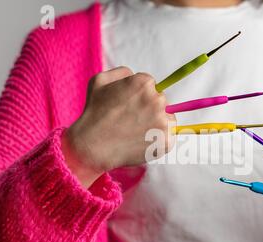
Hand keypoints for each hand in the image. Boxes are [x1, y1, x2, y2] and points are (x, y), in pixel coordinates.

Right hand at [62, 67, 175, 187]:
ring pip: (167, 119)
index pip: (152, 85)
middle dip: (149, 108)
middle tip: (131, 120)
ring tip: (135, 132)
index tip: (129, 106)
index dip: (140, 96)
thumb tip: (135, 75)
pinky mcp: (167, 141)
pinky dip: (158, 140)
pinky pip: (169, 137)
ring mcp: (163, 122)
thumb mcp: (99, 81)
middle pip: (161, 101)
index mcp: (144, 83)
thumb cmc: (94, 114)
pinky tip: (142, 141)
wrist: (93, 147)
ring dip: (156, 123)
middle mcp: (157, 100)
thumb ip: (121, 72)